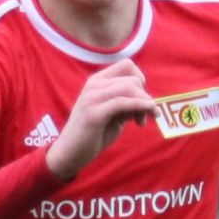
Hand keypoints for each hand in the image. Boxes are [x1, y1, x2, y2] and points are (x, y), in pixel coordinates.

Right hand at [44, 60, 157, 181]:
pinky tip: (144, 118)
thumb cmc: (93, 135)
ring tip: (142, 122)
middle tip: (143, 118)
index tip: (142, 100)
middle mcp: (94, 85)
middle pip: (132, 79)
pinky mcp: (94, 113)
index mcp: (97, 82)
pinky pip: (122, 103)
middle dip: (145, 97)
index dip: (140, 80)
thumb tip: (149, 102)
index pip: (127, 65)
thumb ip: (128, 105)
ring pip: (130, 88)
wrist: (69, 153)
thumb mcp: (114, 116)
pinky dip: (139, 107)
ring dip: (145, 104)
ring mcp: (92, 98)